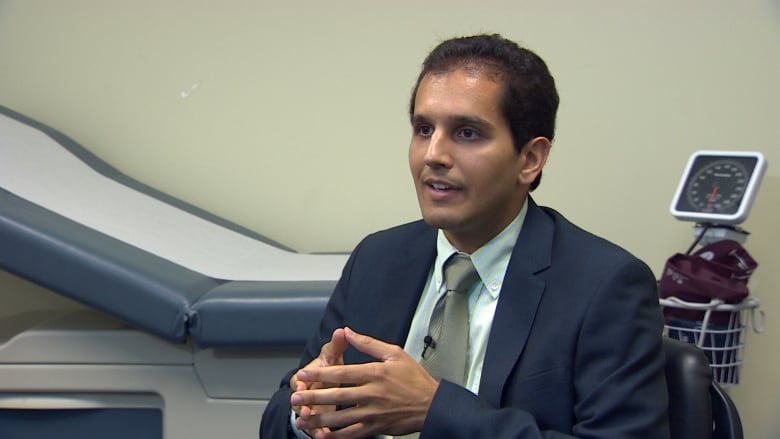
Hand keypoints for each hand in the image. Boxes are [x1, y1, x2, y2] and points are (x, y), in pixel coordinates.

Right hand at [291, 328, 348, 437]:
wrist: (327, 386)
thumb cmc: (329, 370)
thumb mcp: (331, 357)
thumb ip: (336, 346)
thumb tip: (342, 331)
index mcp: (305, 376)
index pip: (299, 379)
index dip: (300, 383)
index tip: (301, 386)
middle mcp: (304, 393)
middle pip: (300, 399)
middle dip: (302, 404)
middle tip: (305, 409)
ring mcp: (309, 408)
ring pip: (306, 415)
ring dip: (307, 421)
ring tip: (310, 424)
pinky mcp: (317, 421)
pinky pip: (317, 428)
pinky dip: (319, 432)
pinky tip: (323, 436)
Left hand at [292, 327, 439, 438]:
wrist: (432, 405)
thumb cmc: (414, 378)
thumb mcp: (394, 353)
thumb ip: (369, 344)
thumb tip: (348, 331)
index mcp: (375, 373)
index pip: (342, 373)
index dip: (320, 374)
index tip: (304, 375)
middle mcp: (373, 393)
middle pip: (337, 395)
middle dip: (314, 397)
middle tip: (295, 398)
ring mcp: (374, 413)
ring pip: (341, 418)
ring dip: (319, 419)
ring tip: (302, 418)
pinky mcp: (376, 427)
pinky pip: (352, 434)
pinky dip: (336, 437)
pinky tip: (322, 436)